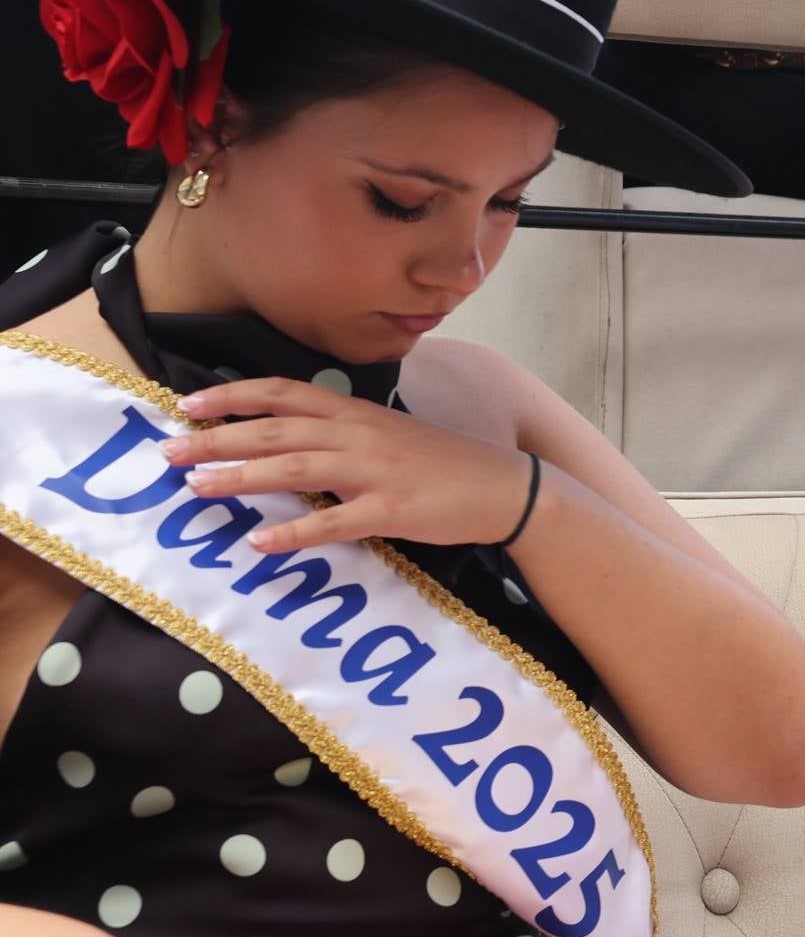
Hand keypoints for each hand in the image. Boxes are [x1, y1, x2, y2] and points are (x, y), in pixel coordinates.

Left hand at [166, 378, 533, 552]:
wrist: (504, 487)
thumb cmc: (441, 463)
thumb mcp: (387, 435)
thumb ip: (339, 434)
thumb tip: (286, 441)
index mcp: (356, 413)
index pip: (284, 393)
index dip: (234, 396)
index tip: (188, 404)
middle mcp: (359, 435)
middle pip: (277, 429)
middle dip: (218, 438)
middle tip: (168, 450)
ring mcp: (375, 472)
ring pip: (295, 468)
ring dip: (241, 477)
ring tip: (196, 486)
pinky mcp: (392, 511)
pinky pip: (335, 523)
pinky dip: (295, 533)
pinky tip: (260, 543)